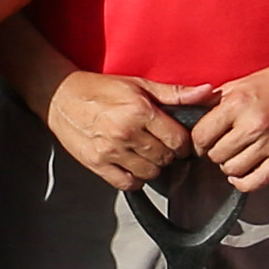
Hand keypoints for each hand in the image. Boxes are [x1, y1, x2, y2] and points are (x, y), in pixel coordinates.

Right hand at [41, 66, 205, 189]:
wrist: (59, 97)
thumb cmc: (100, 88)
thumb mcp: (139, 84)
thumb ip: (175, 94)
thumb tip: (208, 93)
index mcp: (140, 111)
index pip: (179, 140)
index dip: (183, 143)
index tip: (178, 139)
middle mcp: (126, 132)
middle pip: (166, 158)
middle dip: (168, 154)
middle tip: (160, 144)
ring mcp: (110, 151)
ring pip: (150, 173)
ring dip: (152, 166)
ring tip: (145, 153)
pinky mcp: (97, 164)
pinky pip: (128, 183)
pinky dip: (135, 178)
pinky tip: (131, 164)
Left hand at [195, 56, 268, 192]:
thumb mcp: (238, 83)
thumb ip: (213, 102)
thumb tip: (191, 118)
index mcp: (238, 104)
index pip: (202, 136)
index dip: (197, 142)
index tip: (202, 141)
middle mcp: (253, 124)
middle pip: (216, 155)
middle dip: (214, 152)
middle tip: (220, 145)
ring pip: (234, 169)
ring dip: (229, 165)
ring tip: (234, 155)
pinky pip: (258, 180)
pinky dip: (245, 183)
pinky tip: (241, 175)